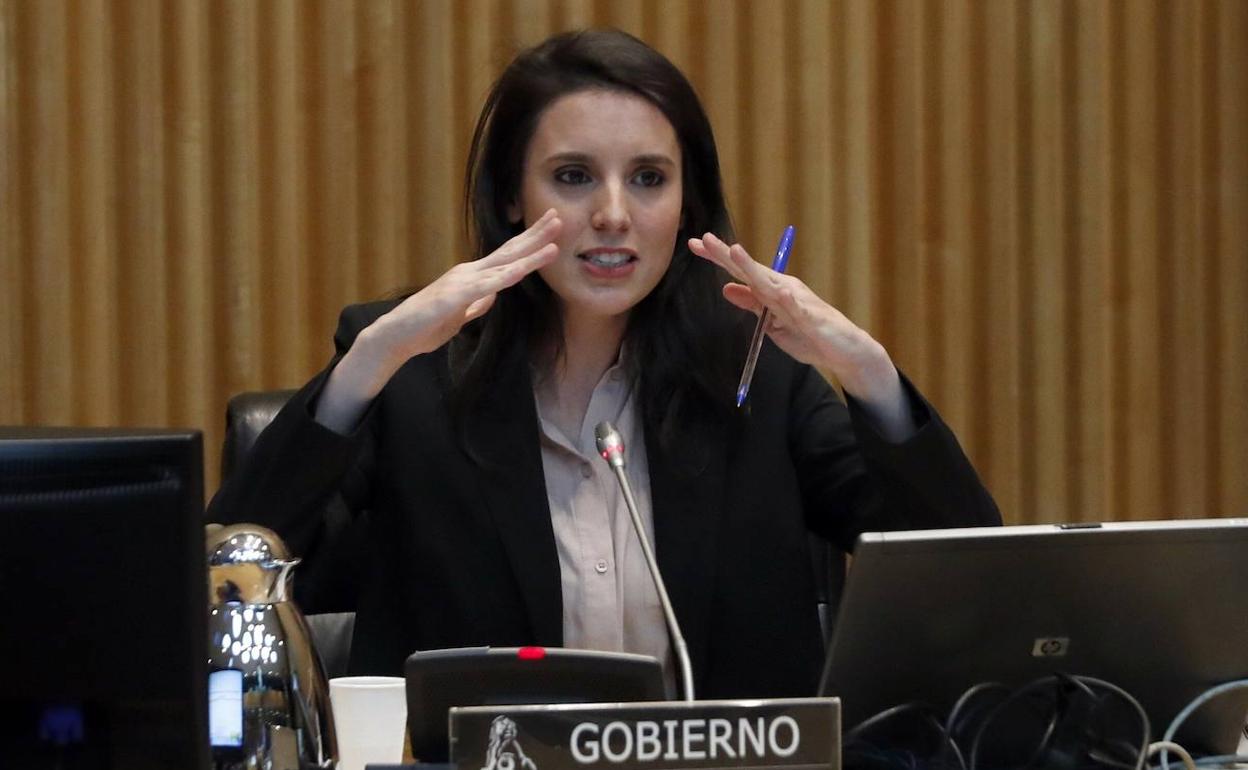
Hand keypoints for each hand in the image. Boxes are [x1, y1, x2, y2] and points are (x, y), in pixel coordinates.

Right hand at [314, 210, 560, 432]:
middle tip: (559, 216)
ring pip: (503, 264)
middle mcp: (469, 273)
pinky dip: (506, 276)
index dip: (530, 242)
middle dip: (535, 234)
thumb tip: (494, 296)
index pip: (507, 256)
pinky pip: (486, 286)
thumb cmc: (425, 326)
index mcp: (472, 277)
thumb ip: (477, 303)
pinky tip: (523, 269)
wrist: (395, 336)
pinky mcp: (455, 297)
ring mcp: (462, 282)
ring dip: (530, 252)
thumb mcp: (460, 315)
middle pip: (509, 250)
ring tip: (554, 240)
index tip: (551, 229)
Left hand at [689, 232, 915, 439]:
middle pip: (750, 269)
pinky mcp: (811, 317)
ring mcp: (798, 301)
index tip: (694, 244)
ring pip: (770, 283)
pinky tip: (782, 292)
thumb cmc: (807, 334)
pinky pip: (799, 309)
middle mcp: (783, 288)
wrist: (843, 350)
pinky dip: (790, 300)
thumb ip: (751, 304)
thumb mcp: (771, 322)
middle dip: (727, 255)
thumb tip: (726, 288)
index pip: (740, 270)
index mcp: (771, 289)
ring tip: (735, 252)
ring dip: (753, 267)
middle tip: (704, 238)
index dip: (718, 257)